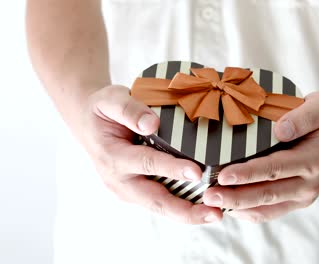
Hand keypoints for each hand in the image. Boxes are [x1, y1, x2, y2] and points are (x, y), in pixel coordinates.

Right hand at [79, 85, 221, 223]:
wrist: (88, 123)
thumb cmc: (103, 110)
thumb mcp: (110, 100)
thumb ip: (129, 110)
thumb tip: (151, 123)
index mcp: (113, 157)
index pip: (147, 163)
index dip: (172, 168)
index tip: (197, 173)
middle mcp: (119, 180)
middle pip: (155, 200)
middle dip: (185, 210)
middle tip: (214, 214)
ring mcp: (127, 190)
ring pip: (160, 206)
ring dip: (188, 214)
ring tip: (215, 215)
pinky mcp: (136, 192)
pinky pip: (161, 202)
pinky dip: (183, 207)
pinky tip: (206, 209)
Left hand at [203, 91, 318, 222]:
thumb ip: (303, 117)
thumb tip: (280, 130)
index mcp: (314, 160)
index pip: (275, 169)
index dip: (248, 173)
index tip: (223, 175)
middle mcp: (309, 184)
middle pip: (267, 194)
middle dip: (235, 196)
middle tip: (208, 195)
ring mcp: (304, 196)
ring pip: (266, 207)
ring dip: (238, 207)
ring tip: (211, 203)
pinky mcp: (297, 200)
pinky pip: (271, 211)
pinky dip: (249, 211)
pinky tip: (228, 206)